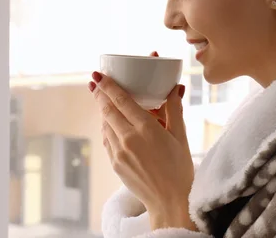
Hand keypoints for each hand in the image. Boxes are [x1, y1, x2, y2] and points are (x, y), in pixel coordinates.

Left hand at [88, 56, 195, 229]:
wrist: (169, 201)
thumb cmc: (179, 168)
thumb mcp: (180, 136)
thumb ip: (174, 110)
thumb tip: (174, 88)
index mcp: (146, 129)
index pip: (121, 100)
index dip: (108, 85)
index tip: (99, 75)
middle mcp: (129, 139)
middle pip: (108, 110)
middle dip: (100, 94)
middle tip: (95, 82)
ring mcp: (119, 152)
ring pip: (105, 124)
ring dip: (103, 110)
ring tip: (103, 100)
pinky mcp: (115, 163)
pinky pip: (107, 139)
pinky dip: (107, 127)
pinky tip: (111, 123)